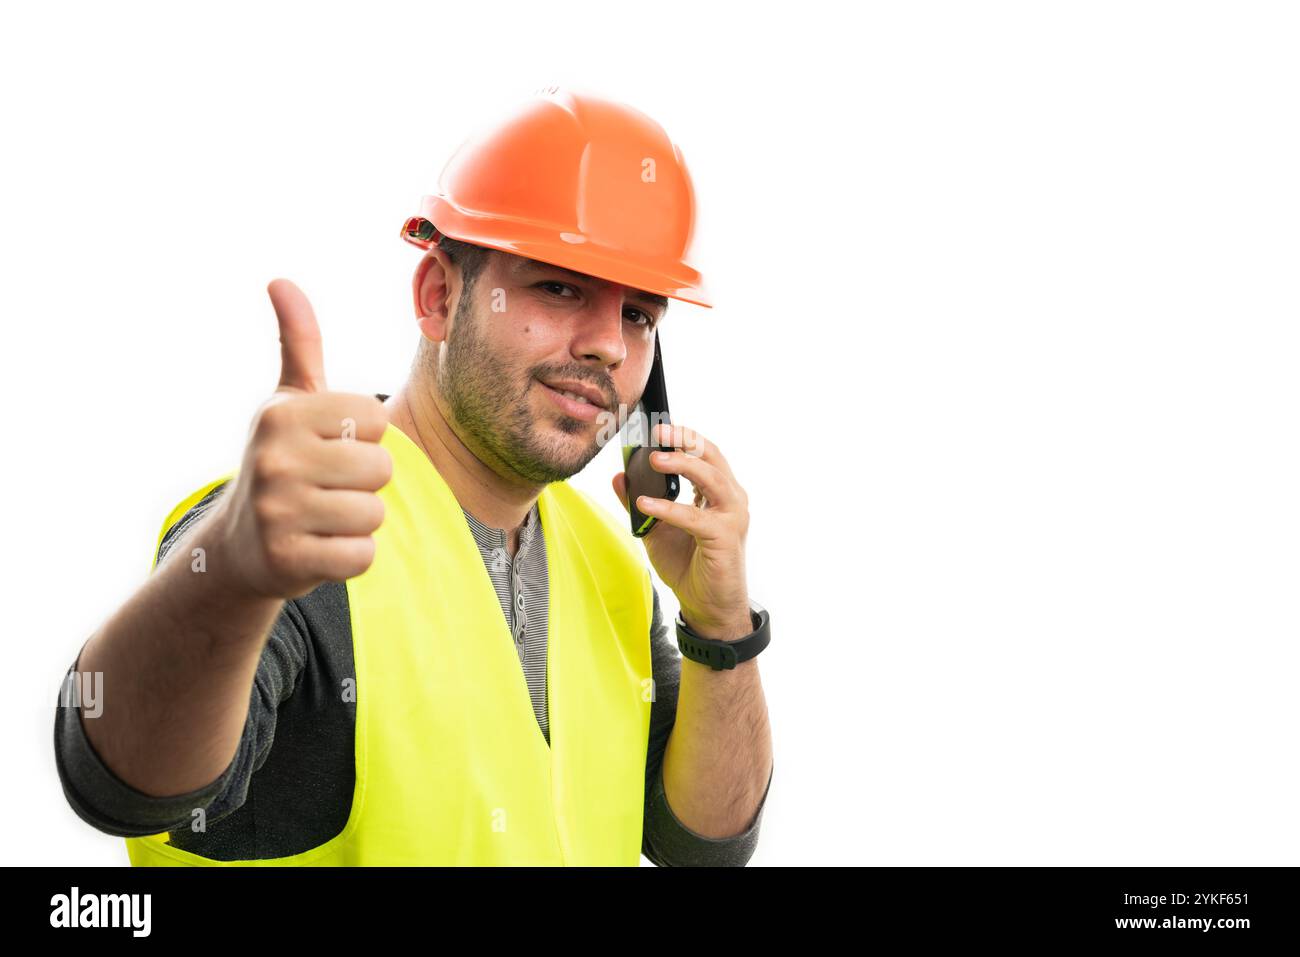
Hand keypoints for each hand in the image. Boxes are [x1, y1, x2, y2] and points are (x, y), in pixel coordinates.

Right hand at [210, 279, 392, 600]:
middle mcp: (275, 458)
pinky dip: (351, 558)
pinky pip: (362, 556)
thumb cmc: (281, 461)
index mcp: (283, 414)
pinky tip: (319, 547)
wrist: (238, 547)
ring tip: (322, 517)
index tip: (330, 446)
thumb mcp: (287, 402)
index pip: (376, 419)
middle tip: (326, 488)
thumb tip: (281, 280)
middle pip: (382, 468)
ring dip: (358, 522)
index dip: (364, 438)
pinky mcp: (287, 559)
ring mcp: (278, 511)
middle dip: (364, 483)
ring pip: (374, 514)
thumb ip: (298, 343)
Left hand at [612, 422, 751, 636]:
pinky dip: (668, 509)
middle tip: (658, 431)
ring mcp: (732, 517)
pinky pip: (694, 517)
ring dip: (682, 465)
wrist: (707, 606)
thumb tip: (618, 476)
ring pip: (711, 478)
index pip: (705, 453)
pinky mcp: (725, 538)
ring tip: (654, 458)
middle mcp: (730, 499)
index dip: (684, 436)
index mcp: (717, 492)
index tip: (657, 425)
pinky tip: (644, 505)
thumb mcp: (655, 529)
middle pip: (712, 457)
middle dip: (685, 440)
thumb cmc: (688, 565)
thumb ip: (639, 502)